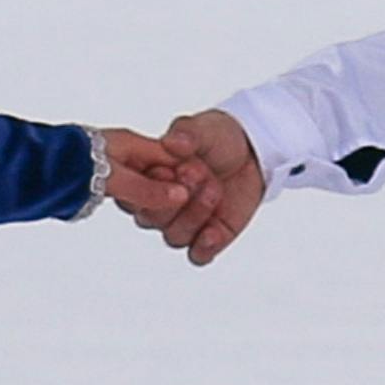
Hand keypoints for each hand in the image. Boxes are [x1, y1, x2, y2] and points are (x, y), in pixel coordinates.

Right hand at [101, 112, 269, 265]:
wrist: (252, 152)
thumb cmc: (217, 139)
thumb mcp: (203, 130)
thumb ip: (187, 135)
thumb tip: (173, 142)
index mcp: (147, 178)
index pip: (133, 192)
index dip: (149, 185)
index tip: (169, 169)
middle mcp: (160, 205)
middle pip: (151, 219)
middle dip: (173, 200)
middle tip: (196, 173)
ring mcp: (182, 223)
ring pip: (174, 236)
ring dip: (194, 215)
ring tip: (213, 189)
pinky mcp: (206, 238)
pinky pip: (198, 255)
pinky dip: (204, 247)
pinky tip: (213, 232)